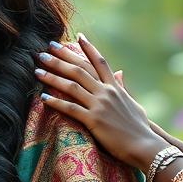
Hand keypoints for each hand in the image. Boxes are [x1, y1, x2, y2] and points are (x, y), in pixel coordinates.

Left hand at [36, 35, 163, 171]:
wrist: (145, 146)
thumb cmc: (139, 128)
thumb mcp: (132, 103)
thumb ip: (122, 88)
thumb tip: (120, 73)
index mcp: (115, 87)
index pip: (100, 61)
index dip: (88, 48)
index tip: (77, 36)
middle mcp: (106, 92)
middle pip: (80, 70)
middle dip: (61, 58)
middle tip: (45, 49)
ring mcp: (99, 105)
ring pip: (72, 86)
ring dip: (52, 76)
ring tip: (37, 70)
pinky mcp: (93, 120)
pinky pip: (70, 108)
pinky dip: (55, 102)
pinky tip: (42, 97)